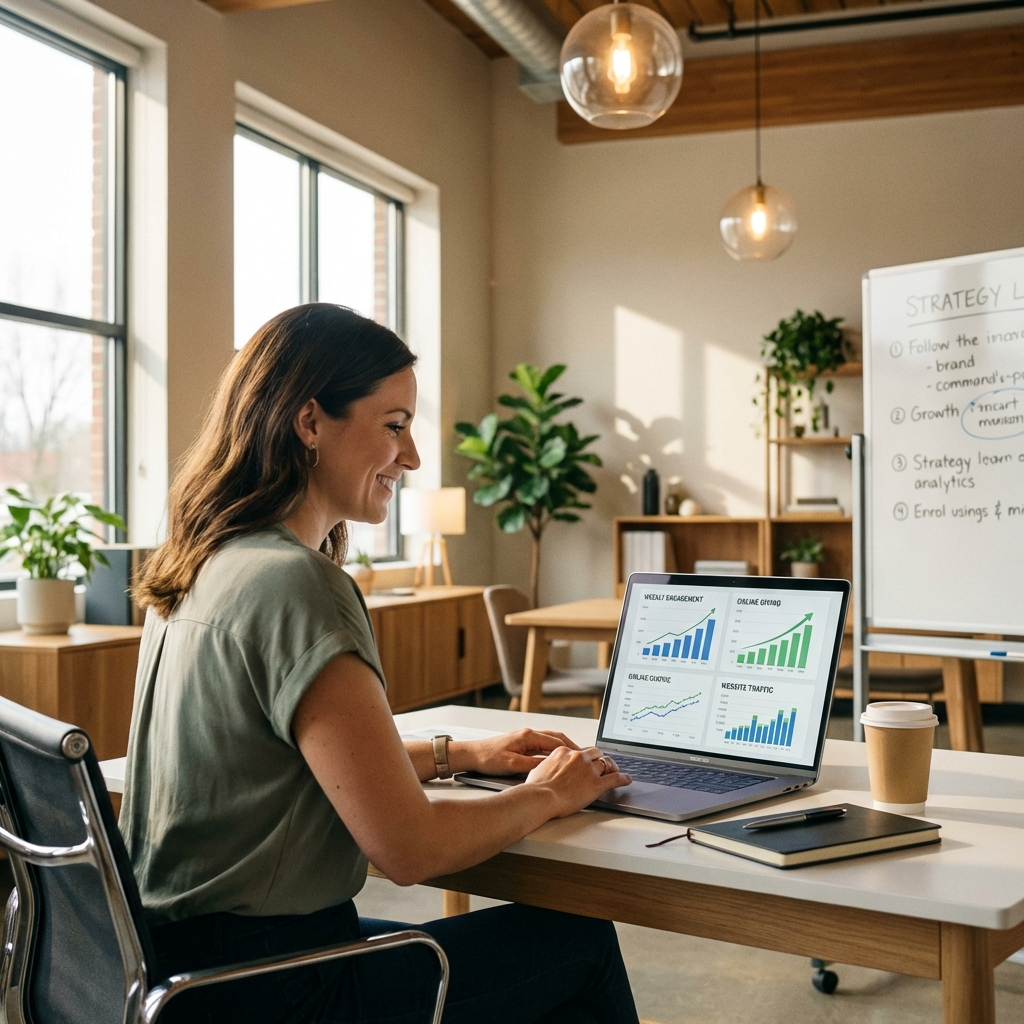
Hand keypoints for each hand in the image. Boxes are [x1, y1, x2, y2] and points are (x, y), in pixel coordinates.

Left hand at [455, 728, 580, 776]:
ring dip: (562, 748)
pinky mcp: (521, 743)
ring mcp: (525, 737)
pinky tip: (556, 759)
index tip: (582, 757)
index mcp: (528, 736)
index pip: (556, 742)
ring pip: (550, 741)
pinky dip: (553, 750)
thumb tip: (550, 766)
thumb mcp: (512, 765)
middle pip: (556, 738)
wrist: (472, 754)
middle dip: (571, 747)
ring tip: (574, 758)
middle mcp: (528, 734)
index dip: (571, 750)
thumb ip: (532, 765)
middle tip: (583, 756)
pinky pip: (542, 745)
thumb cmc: (488, 757)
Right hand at [523, 746, 631, 817]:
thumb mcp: (538, 769)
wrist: (541, 796)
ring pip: (606, 763)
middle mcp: (579, 757)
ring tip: (615, 771)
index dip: (584, 758)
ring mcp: (589, 769)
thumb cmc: (536, 787)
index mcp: (564, 752)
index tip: (585, 762)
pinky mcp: (597, 783)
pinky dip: (623, 778)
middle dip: (599, 760)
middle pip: (595, 754)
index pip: (580, 751)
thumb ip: (548, 767)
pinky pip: (615, 778)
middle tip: (602, 766)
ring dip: (611, 767)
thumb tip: (546, 770)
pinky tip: (627, 779)